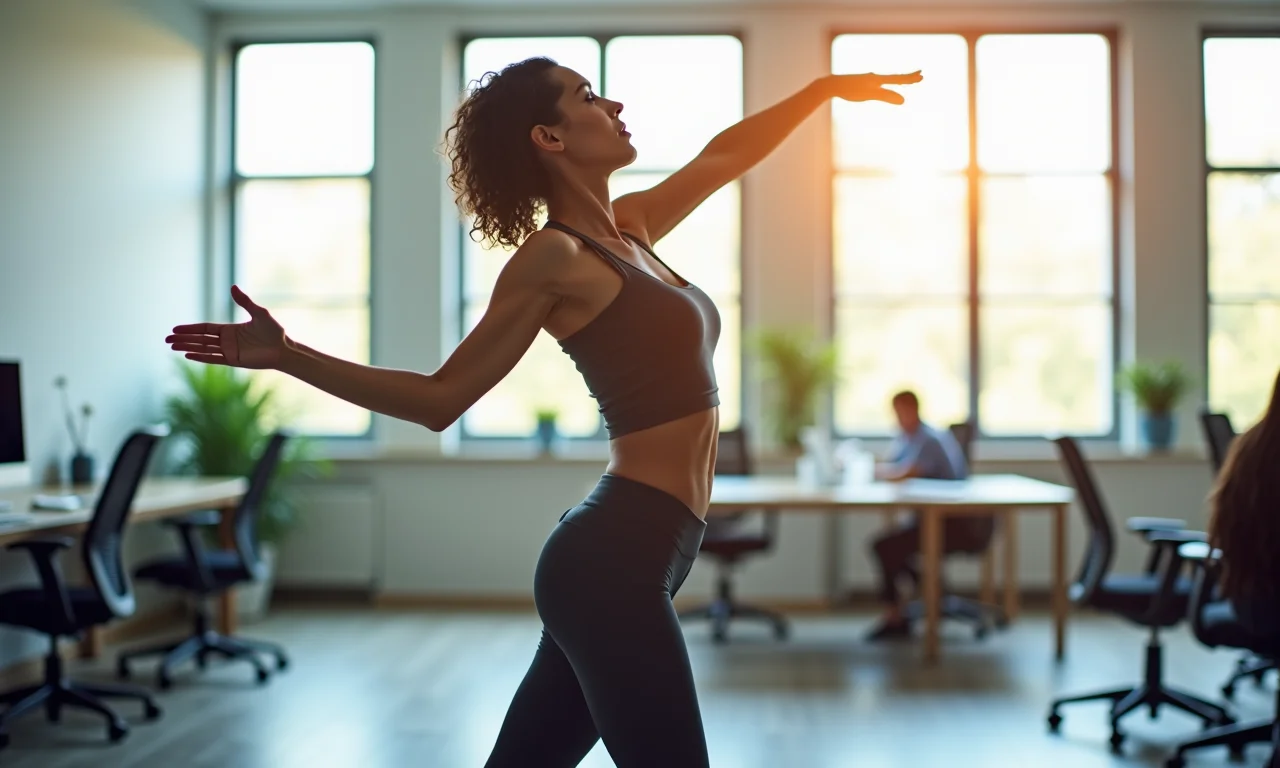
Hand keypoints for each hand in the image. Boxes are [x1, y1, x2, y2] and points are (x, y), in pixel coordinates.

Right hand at [166, 285, 286, 368]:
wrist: (284, 349)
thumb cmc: (274, 332)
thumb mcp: (259, 313)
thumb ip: (244, 301)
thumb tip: (232, 286)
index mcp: (230, 329)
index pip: (204, 329)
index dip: (190, 329)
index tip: (175, 329)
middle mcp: (227, 341)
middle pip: (200, 339)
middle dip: (183, 338)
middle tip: (167, 339)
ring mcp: (229, 351)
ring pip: (204, 349)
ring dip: (188, 347)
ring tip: (172, 347)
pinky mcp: (234, 360)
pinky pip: (214, 359)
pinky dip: (201, 357)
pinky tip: (188, 355)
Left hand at [825, 71, 922, 104]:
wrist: (833, 85)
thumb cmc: (851, 90)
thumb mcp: (870, 95)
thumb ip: (886, 97)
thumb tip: (903, 100)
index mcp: (878, 79)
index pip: (898, 79)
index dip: (910, 79)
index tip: (921, 76)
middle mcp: (875, 77)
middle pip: (894, 77)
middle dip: (907, 77)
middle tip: (920, 73)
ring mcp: (868, 80)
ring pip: (886, 79)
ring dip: (896, 79)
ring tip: (904, 80)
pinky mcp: (861, 83)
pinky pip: (877, 83)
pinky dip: (885, 83)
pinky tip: (880, 84)